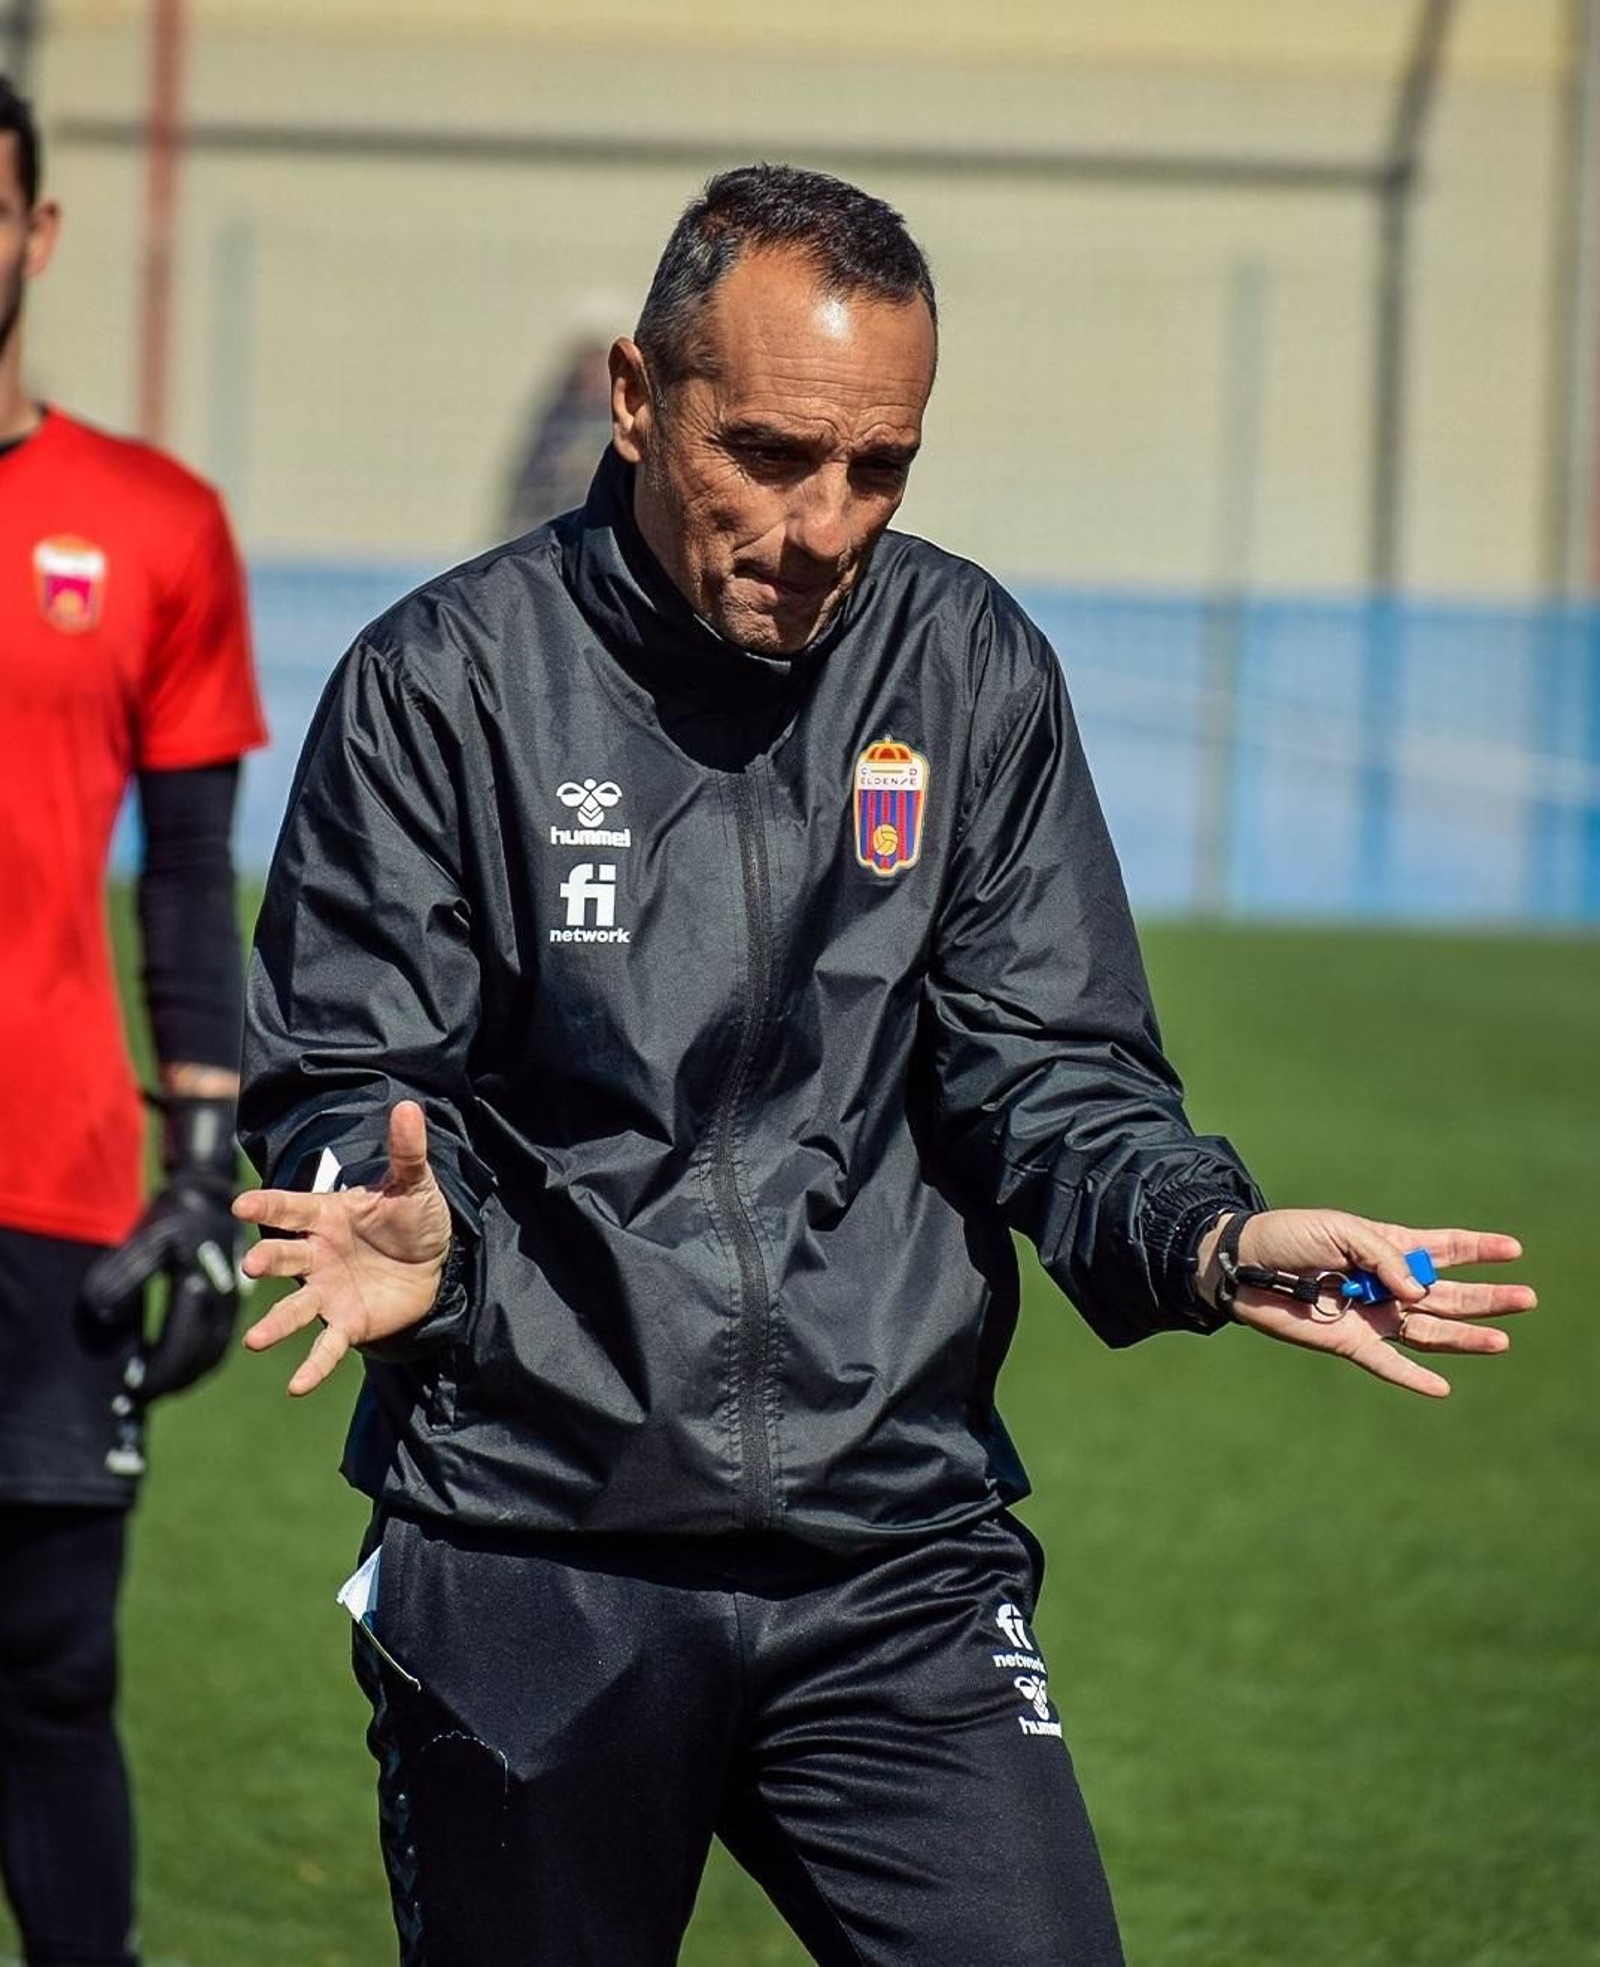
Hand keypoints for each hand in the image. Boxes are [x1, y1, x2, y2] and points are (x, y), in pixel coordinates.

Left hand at [81, 1169, 238, 1399]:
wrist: (207, 1196)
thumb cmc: (168, 1220)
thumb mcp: (139, 1245)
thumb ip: (119, 1284)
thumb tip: (104, 1326)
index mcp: (198, 1283)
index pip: (180, 1342)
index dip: (158, 1371)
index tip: (133, 1389)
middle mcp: (222, 1296)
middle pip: (202, 1354)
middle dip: (172, 1380)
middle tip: (140, 1397)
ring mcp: (233, 1299)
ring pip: (216, 1351)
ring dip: (188, 1374)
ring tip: (158, 1388)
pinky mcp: (235, 1299)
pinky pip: (221, 1339)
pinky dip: (201, 1360)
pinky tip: (179, 1368)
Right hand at [234, 1101, 452, 1395]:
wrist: (436, 1263)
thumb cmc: (414, 1219)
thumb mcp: (415, 1184)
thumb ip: (406, 1151)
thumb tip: (406, 1107)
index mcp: (326, 1216)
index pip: (291, 1208)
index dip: (267, 1206)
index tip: (241, 1204)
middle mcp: (318, 1255)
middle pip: (286, 1257)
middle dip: (269, 1261)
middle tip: (251, 1266)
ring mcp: (328, 1291)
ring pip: (295, 1308)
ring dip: (275, 1324)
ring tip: (255, 1341)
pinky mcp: (347, 1323)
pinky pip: (327, 1346)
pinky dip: (312, 1366)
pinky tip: (296, 1387)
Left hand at [1202, 1209, 1535, 1397]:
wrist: (1244, 1264)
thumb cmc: (1291, 1237)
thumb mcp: (1343, 1230)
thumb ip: (1384, 1256)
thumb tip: (1418, 1293)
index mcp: (1389, 1249)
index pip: (1444, 1249)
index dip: (1478, 1249)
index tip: (1513, 1249)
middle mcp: (1388, 1285)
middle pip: (1448, 1295)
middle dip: (1488, 1297)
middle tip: (1526, 1298)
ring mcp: (1373, 1315)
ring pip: (1430, 1331)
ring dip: (1466, 1336)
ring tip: (1503, 1340)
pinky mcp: (1350, 1342)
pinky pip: (1388, 1364)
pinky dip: (1413, 1377)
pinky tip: (1442, 1387)